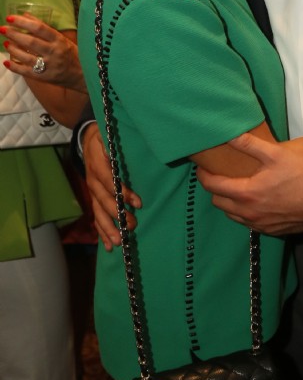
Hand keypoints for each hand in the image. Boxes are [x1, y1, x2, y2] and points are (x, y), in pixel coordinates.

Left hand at [1, 16, 85, 91]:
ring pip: (26, 57)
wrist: (83, 75)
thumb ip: (44, 28)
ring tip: (6, 43)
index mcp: (59, 40)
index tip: (10, 18)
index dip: (23, 22)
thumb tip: (26, 15)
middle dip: (14, 34)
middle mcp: (54, 52)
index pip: (39, 28)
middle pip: (30, 42)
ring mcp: (48, 66)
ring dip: (13, 49)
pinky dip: (14, 67)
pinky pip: (25, 72)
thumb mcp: (62, 39)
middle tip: (3, 29)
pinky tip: (6, 62)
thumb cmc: (72, 54)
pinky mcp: (44, 77)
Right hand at [82, 122, 140, 249]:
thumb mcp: (107, 134)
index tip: (138, 203)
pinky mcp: (94, 198)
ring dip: (108, 228)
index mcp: (97, 164)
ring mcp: (92, 191)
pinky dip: (101, 232)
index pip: (110, 180)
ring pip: (98, 213)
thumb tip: (128, 143)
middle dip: (116, 215)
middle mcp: (92, 180)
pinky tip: (108, 245)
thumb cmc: (104, 137)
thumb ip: (114, 141)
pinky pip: (96, 217)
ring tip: (119, 242)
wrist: (87, 139)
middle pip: (103, 201)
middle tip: (131, 226)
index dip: (122, 192)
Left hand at [196, 132, 302, 235]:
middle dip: (215, 190)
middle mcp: (248, 213)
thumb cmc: (301, 174)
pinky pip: (249, 224)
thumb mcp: (275, 154)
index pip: (213, 186)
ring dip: (230, 203)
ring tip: (237, 189)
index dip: (203, 175)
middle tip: (221, 177)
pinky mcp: (271, 232)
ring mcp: (259, 225)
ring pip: (233, 216)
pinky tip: (256, 203)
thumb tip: (228, 134)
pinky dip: (246, 214)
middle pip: (219, 203)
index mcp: (246, 193)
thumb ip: (249, 144)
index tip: (202, 168)